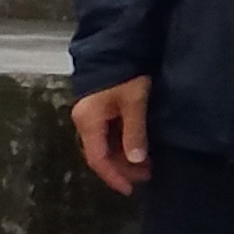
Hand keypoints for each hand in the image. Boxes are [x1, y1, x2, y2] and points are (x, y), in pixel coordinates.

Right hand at [73, 75, 152, 193]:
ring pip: (105, 144)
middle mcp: (85, 121)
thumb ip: (134, 132)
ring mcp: (91, 114)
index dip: (113, 176)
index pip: (97, 158)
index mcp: (88, 121)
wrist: (118, 45)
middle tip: (147, 175)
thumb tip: (136, 161)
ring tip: (148, 165)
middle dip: (122, 168)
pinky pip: (109, 134)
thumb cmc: (125, 74)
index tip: (130, 189)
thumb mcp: (134, 102)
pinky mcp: (100, 108)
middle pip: (100, 153)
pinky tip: (139, 147)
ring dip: (124, 156)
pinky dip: (123, 144)